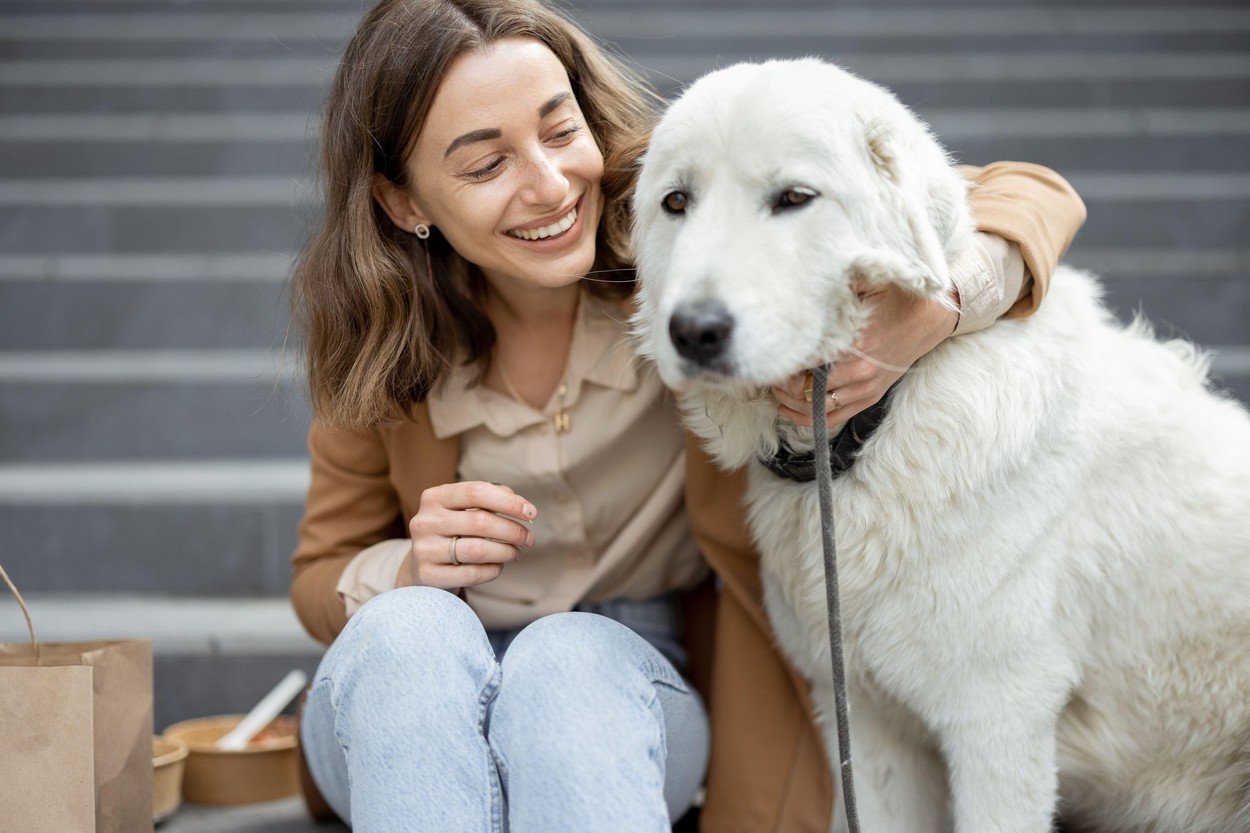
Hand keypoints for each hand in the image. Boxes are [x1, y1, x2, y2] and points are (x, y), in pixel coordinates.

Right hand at [395, 481, 536, 590]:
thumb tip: (521, 505)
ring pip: (477, 550)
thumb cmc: (453, 532)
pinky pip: (471, 574)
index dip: (508, 502)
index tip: (531, 512)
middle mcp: (424, 521)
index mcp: (434, 497)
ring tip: (516, 553)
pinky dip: (492, 570)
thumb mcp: (464, 509)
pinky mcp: (427, 575)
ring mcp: (423, 549)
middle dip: (513, 530)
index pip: (476, 492)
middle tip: (529, 539)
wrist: (424, 566)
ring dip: (506, 551)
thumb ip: (491, 499)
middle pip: (480, 522)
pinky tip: (499, 566)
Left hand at [772, 283, 958, 426]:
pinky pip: (832, 418)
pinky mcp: (869, 398)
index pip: (805, 361)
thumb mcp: (868, 283)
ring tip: (774, 386)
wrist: (930, 319)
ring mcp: (865, 389)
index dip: (783, 359)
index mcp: (855, 344)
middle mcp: (859, 372)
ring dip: (789, 400)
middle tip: (766, 368)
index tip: (769, 350)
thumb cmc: (896, 299)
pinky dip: (806, 418)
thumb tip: (802, 280)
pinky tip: (787, 409)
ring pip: (815, 408)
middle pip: (804, 389)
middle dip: (780, 381)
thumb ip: (835, 286)